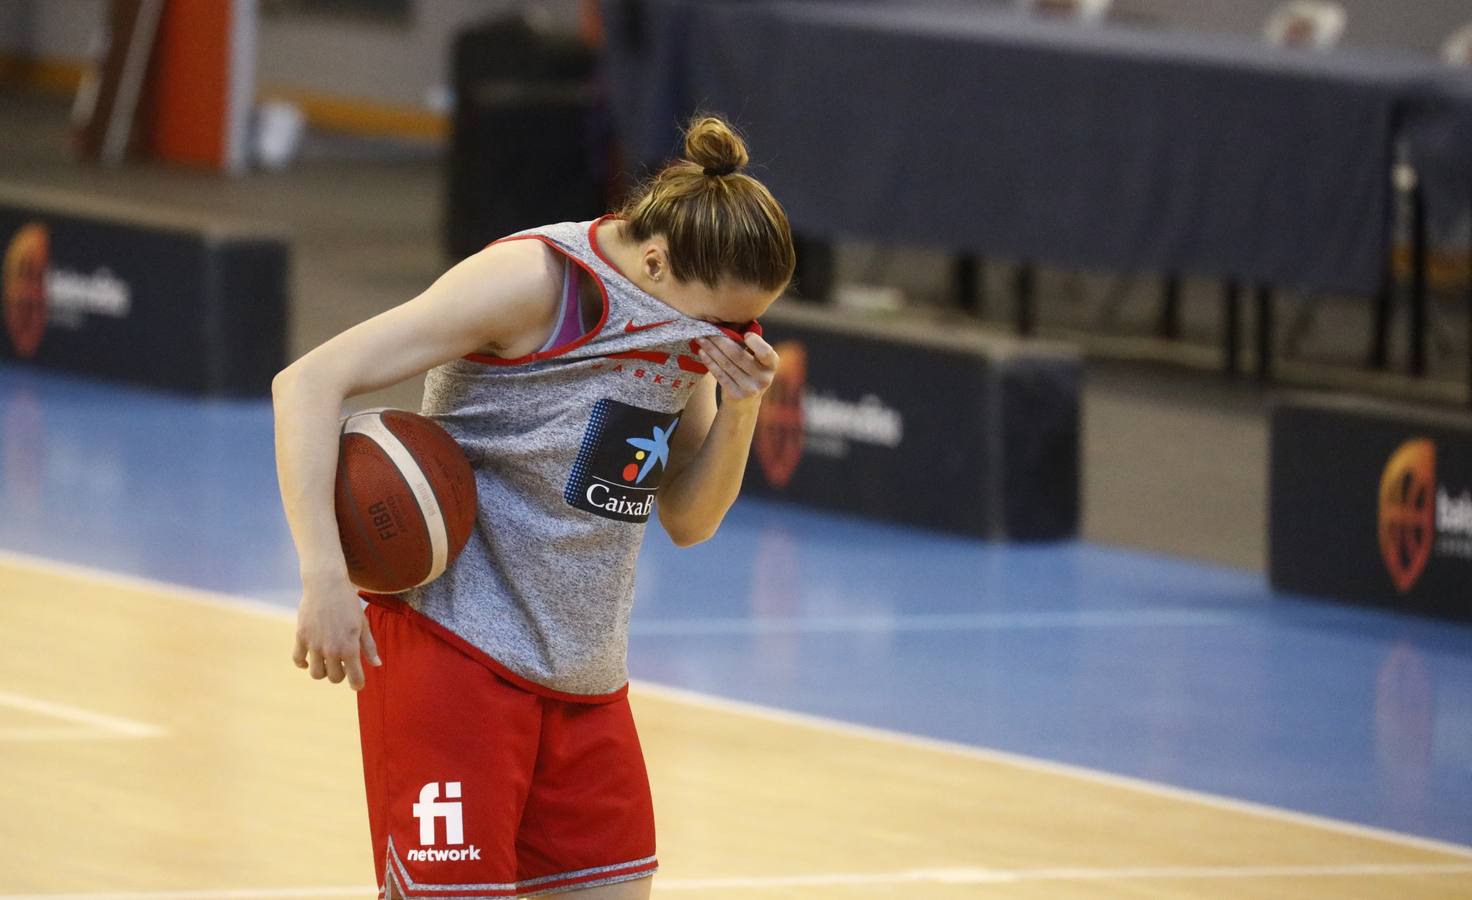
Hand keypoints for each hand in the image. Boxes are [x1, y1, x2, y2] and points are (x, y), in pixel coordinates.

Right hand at [292, 575, 380, 690]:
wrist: (326, 584)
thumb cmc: (348, 604)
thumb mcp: (363, 624)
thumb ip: (369, 646)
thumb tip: (377, 664)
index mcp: (350, 647)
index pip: (354, 678)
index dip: (357, 684)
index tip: (357, 684)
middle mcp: (332, 649)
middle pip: (334, 678)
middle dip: (340, 675)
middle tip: (343, 664)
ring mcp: (314, 644)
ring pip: (316, 673)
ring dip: (323, 670)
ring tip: (328, 660)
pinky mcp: (301, 637)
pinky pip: (298, 660)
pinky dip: (303, 663)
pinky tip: (311, 657)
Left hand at [694, 332, 779, 409]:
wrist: (744, 405)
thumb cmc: (749, 373)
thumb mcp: (757, 361)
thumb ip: (751, 346)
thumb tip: (730, 324)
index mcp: (772, 365)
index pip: (766, 352)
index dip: (756, 343)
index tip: (745, 335)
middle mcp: (764, 378)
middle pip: (738, 355)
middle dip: (720, 340)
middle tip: (708, 330)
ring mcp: (750, 389)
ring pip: (726, 363)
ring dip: (711, 349)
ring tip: (701, 338)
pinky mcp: (736, 395)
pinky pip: (720, 374)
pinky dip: (710, 362)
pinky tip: (702, 352)